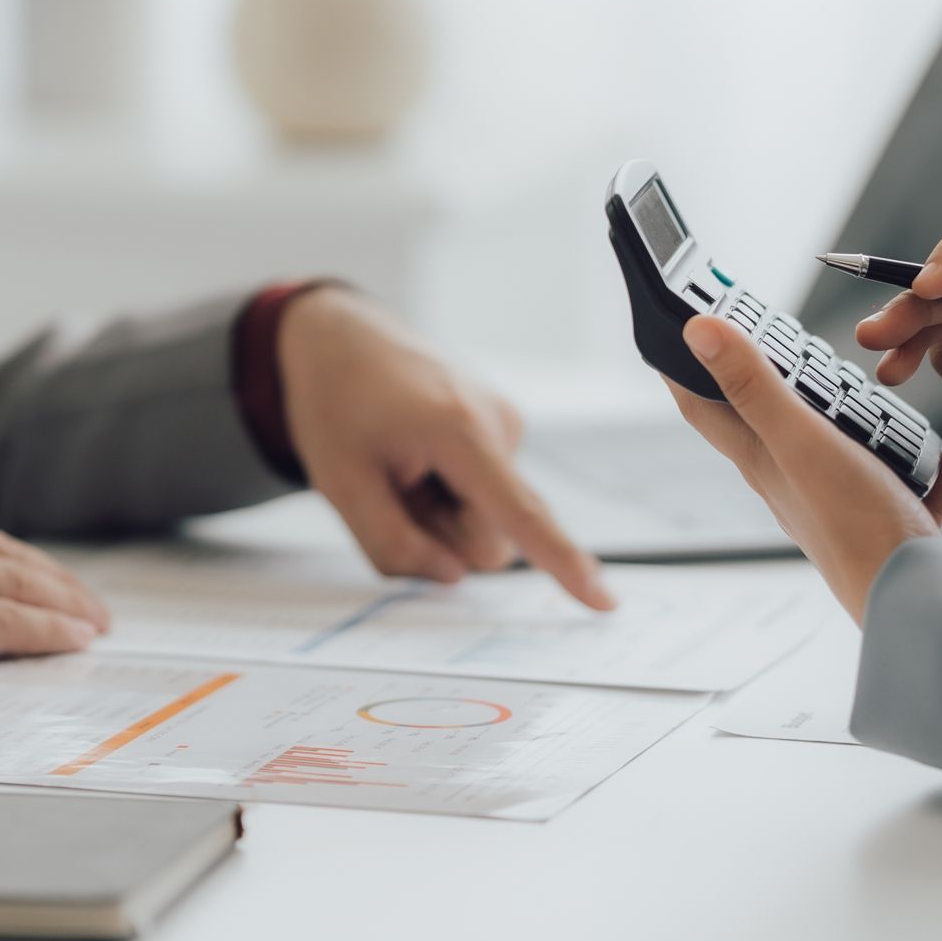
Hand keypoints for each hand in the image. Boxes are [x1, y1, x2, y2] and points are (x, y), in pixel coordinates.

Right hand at [0, 510, 110, 694]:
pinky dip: (49, 628)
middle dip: (51, 577)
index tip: (31, 574)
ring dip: (65, 601)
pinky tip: (77, 639)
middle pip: (1, 554)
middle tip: (85, 602)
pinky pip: (6, 622)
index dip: (3, 560)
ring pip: (17, 581)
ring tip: (96, 622)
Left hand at [277, 287, 611, 609]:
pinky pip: (485, 494)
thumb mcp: (340, 485)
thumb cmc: (335, 404)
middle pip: (493, 538)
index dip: (562, 564)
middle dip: (443, 536)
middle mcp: (500, 424)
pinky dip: (448, 491)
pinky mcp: (502, 430)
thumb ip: (393, 546)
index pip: (521, 515)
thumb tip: (454, 577)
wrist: (341, 337)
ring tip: (400, 466)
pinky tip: (416, 455)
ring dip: (441, 513)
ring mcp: (506, 424)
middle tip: (390, 490)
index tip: (606, 602)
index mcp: (461, 431)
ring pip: (488, 519)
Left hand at [666, 316, 941, 621]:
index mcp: (763, 459)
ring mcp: (843, 504)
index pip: (704, 406)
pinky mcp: (892, 525)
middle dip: (765, 381)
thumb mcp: (801, 439)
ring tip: (865, 389)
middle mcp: (794, 481)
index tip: (670, 329)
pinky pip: (916, 484)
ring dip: (854, 419)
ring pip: (843, 451)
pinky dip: (936, 465)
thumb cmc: (853, 524)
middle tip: (766, 338)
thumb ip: (754, 385)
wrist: (914, 601)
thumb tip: (698, 330)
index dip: (680, 366)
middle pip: (769, 422)